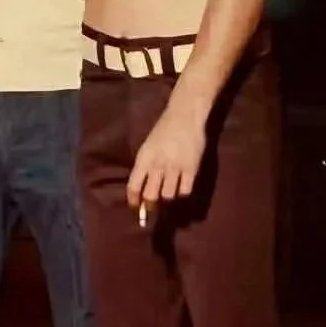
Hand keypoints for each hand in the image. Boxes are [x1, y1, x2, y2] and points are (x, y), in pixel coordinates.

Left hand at [126, 94, 208, 216]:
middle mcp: (158, 166)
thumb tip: (141, 188)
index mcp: (143, 159)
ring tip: (167, 198)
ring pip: (169, 196)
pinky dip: (182, 194)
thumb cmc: (163, 131)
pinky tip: (181, 191)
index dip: (134, 201)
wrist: (184, 117)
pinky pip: (185, 190)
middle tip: (152, 209)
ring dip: (167, 200)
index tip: (135, 209)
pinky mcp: (192, 169)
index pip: (134, 187)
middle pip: (151, 196)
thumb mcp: (147, 147)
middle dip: (150, 206)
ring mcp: (176, 168)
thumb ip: (144, 166)